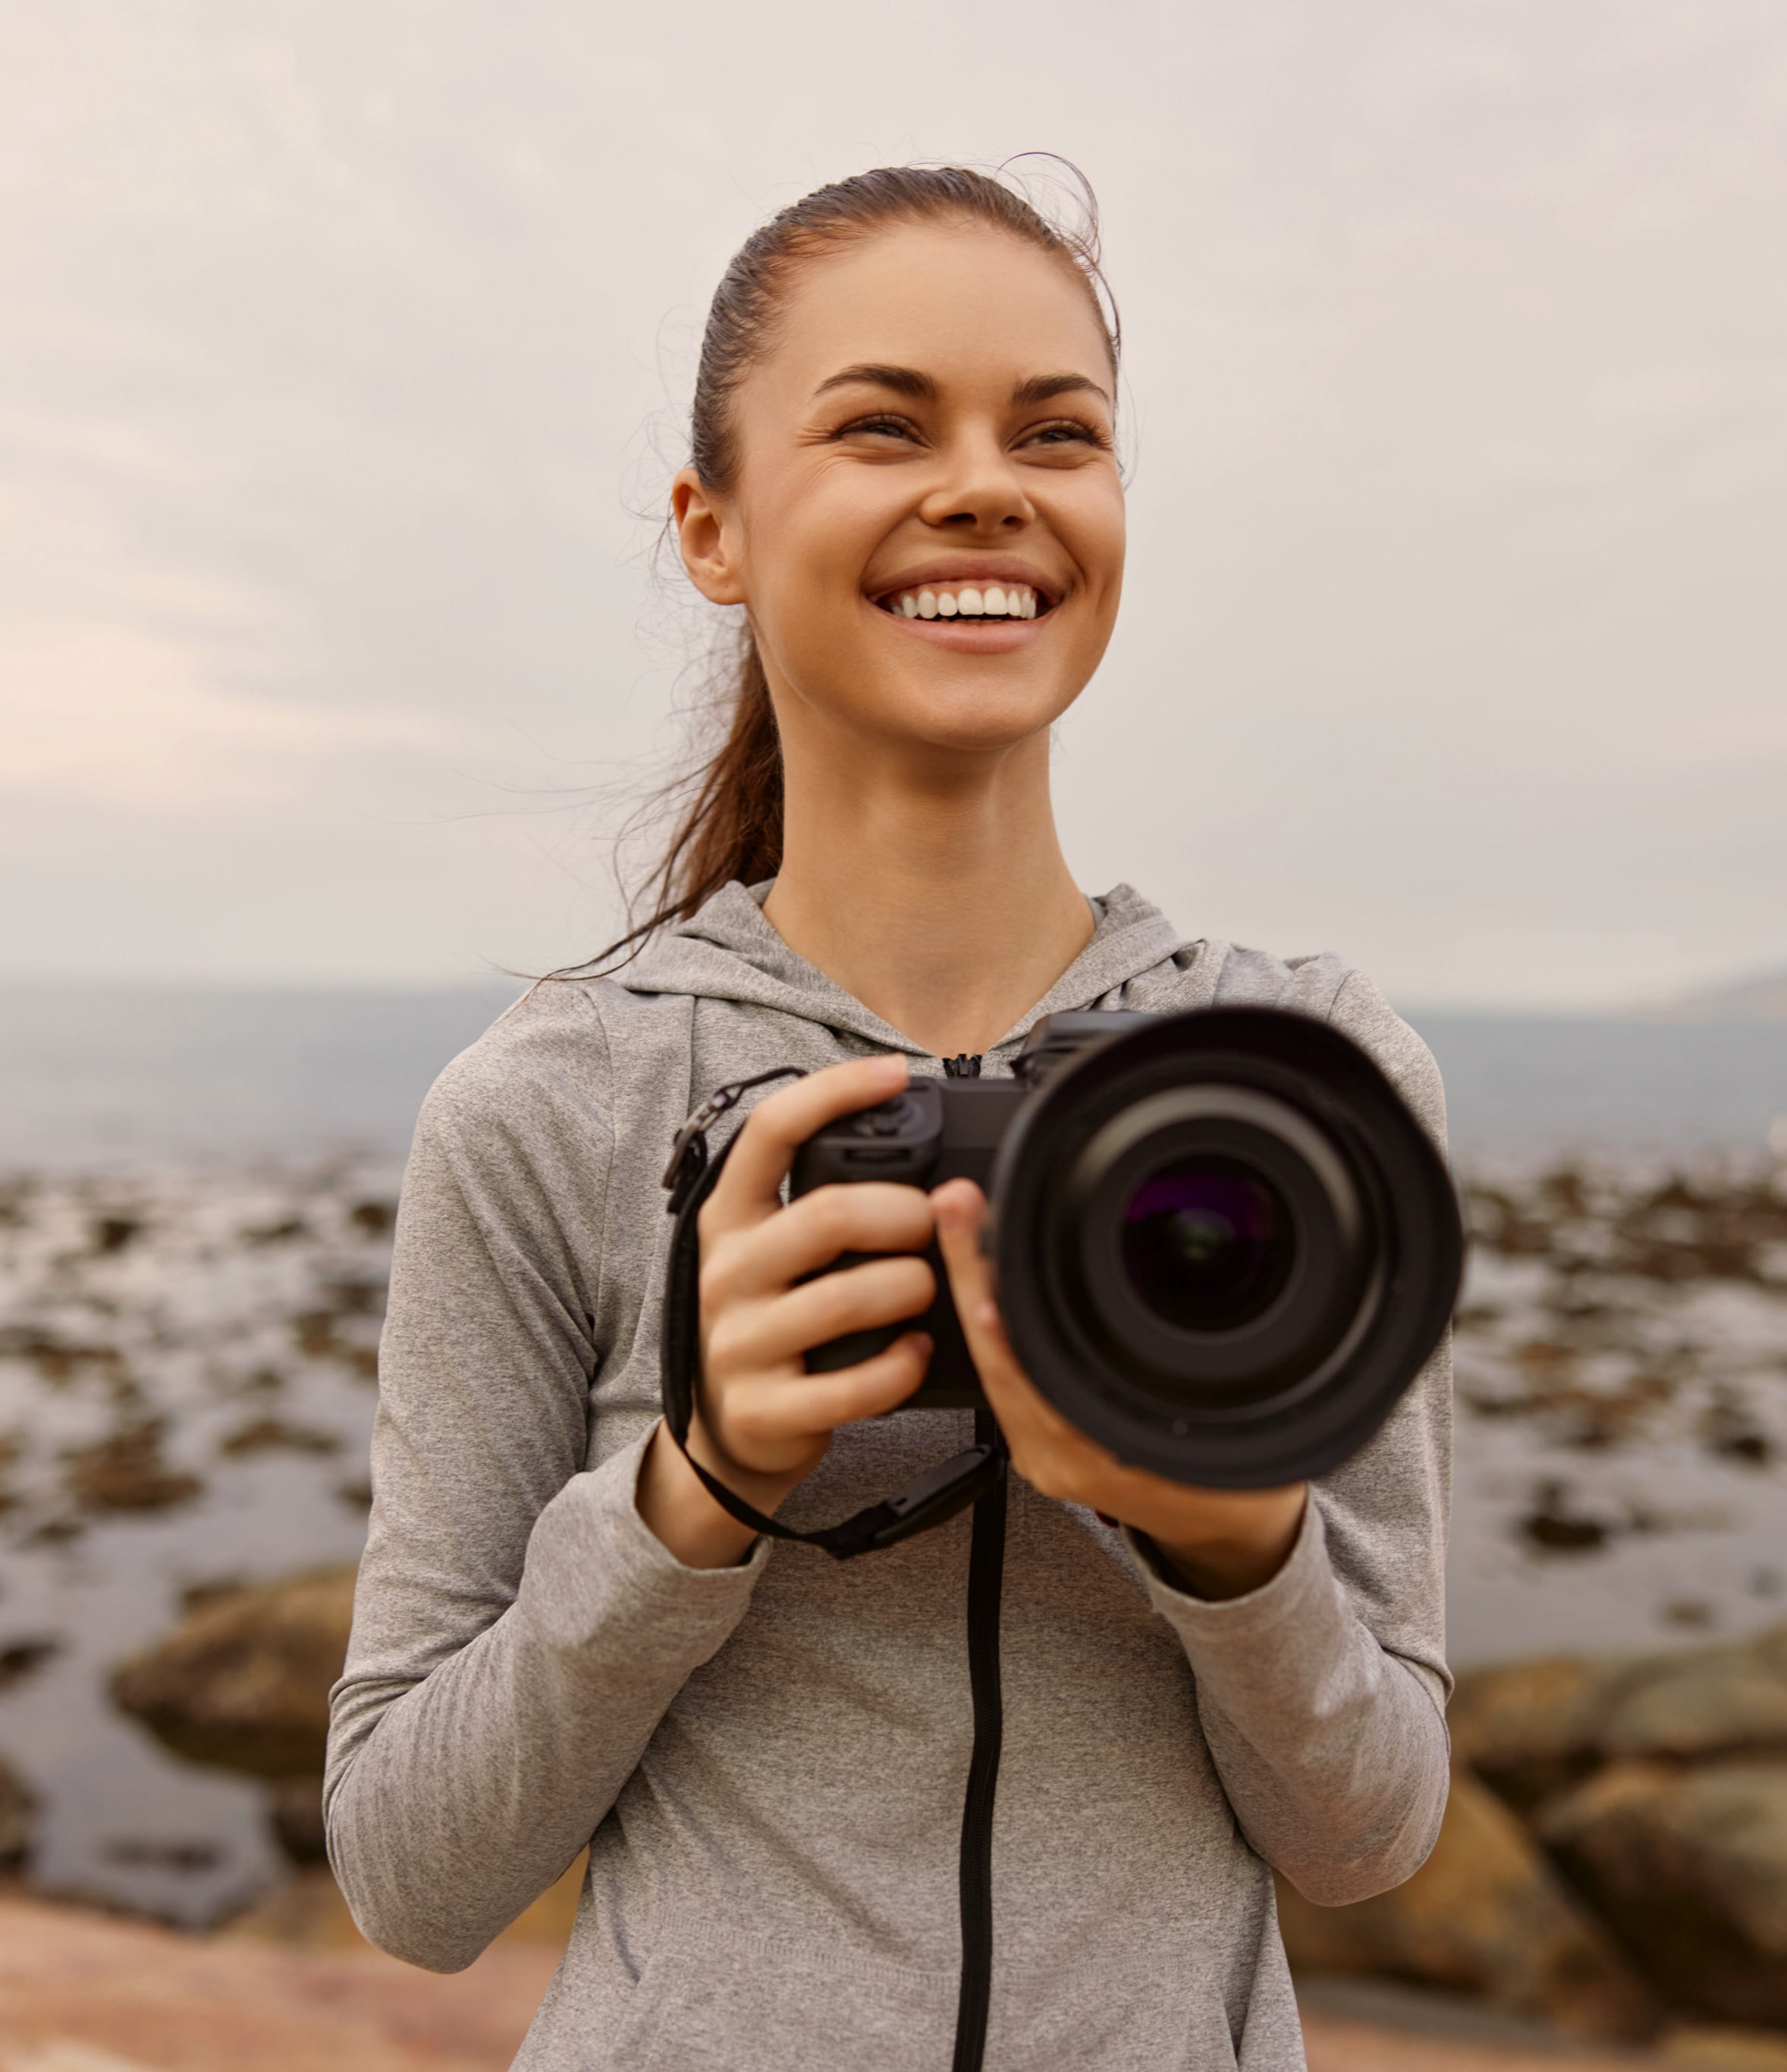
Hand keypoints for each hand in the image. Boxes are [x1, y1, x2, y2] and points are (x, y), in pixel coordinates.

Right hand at [637, 1054, 934, 1567]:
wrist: (731, 1433)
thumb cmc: (774, 1320)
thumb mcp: (773, 1250)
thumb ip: (821, 1201)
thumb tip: (914, 1151)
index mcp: (731, 1216)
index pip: (772, 1130)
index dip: (835, 1091)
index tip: (895, 1072)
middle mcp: (727, 1270)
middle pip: (828, 1215)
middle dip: (905, 1213)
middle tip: (935, 1223)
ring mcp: (739, 1341)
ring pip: (847, 1298)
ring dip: (911, 1287)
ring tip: (928, 1288)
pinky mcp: (763, 1407)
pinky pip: (852, 1384)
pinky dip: (901, 1366)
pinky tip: (915, 1351)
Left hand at [931, 1180, 1305, 1600]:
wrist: (1222, 1535)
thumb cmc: (1231, 1490)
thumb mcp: (1235, 1445)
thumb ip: (1199, 1402)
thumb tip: (1186, 1340)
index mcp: (1097, 1459)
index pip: (1034, 1386)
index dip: (1006, 1338)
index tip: (981, 1287)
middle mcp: (1055, 1455)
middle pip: (999, 1359)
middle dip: (975, 1276)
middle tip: (958, 1207)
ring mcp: (1041, 1447)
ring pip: (995, 1361)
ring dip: (977, 1287)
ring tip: (963, 1222)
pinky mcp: (1039, 1436)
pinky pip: (1005, 1371)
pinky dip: (995, 1318)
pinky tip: (987, 1273)